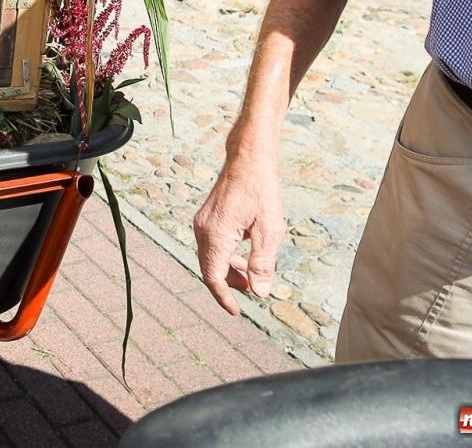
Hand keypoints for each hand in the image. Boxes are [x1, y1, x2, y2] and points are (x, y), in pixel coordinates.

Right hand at [193, 151, 284, 314]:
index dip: (224, 298)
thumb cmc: (260, 190)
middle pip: (210, 270)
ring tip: (252, 275)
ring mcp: (202, 223)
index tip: (236, 312)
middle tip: (253, 290)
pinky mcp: (207, 218)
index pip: (213, 277)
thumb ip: (263, 263)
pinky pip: (212, 246)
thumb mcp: (269, 229)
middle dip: (229, 285)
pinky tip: (245, 255)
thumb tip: (260, 293)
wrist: (248, 159)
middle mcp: (203, 231)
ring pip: (210, 258)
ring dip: (229, 270)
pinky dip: (226, 256)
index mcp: (215, 236)